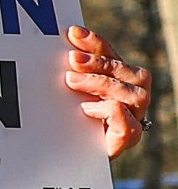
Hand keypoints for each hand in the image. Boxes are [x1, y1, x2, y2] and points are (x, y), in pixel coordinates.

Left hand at [66, 25, 150, 157]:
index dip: (96, 43)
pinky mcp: (127, 139)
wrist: (70, 156)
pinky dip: (111, 112)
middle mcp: (133, 97)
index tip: (73, 32)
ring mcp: (134, 118)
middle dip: (100, 62)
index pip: (114, 56)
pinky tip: (87, 108)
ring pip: (134, 94)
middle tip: (72, 60)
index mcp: (121, 81)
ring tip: (72, 81)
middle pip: (130, 72)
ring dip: (102, 83)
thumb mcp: (68, 92)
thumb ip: (70, 72)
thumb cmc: (71, 120)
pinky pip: (130, 124)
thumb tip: (54, 45)